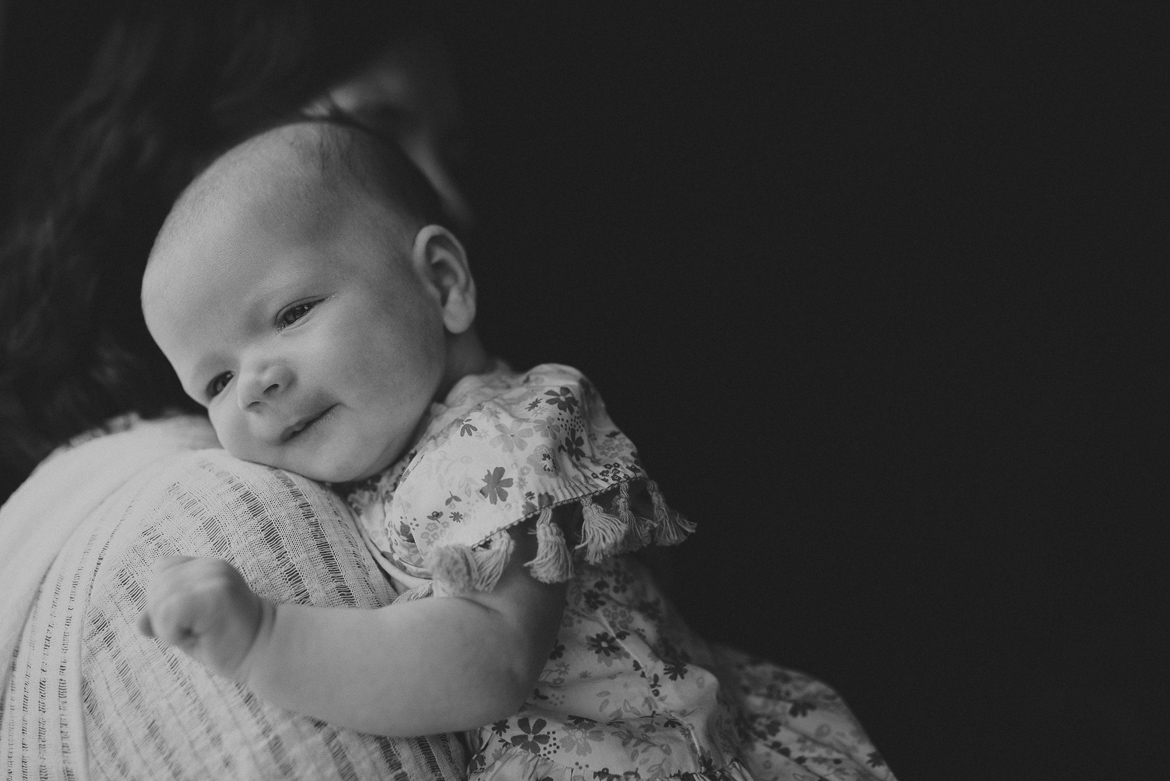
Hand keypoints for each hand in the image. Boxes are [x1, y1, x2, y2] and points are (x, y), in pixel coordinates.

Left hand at [138, 555, 270, 679]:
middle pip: (156, 585)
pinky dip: (174, 633)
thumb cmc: (227, 642)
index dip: (164, 598)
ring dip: (170, 629)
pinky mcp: (215, 594)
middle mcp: (212, 566)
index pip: (162, 569)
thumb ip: (163, 614)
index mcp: (207, 566)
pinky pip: (168, 612)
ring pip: (159, 602)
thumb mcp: (189, 625)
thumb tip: (140, 623)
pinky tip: (199, 637)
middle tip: (198, 630)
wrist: (266, 653)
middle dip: (164, 617)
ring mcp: (215, 578)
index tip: (191, 619)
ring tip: (200, 633)